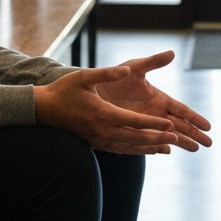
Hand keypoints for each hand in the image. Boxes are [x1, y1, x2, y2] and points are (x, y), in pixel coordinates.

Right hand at [34, 65, 180, 154]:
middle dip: (157, 138)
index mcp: (102, 113)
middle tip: (177, 139)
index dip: (153, 123)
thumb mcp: (84, 77)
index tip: (170, 124)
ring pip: (129, 147)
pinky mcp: (95, 143)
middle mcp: (103, 130)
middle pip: (136, 138)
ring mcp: (99, 139)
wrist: (43, 111)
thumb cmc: (63, 91)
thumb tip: (126, 69)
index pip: (134, 121)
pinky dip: (136, 151)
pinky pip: (120, 150)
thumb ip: (107, 74)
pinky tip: (147, 150)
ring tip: (168, 147)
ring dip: (149, 147)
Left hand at [95, 51, 211, 151]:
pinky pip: (148, 140)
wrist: (92, 88)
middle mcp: (154, 112)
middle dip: (194, 134)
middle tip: (209, 144)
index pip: (181, 110)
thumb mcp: (135, 67)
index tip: (208, 126)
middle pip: (179, 125)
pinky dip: (158, 145)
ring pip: (167, 135)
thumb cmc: (114, 76)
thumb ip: (153, 62)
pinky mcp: (132, 130)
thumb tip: (172, 53)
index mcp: (159, 98)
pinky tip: (168, 150)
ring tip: (195, 149)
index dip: (194, 118)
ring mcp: (144, 123)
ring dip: (181, 142)